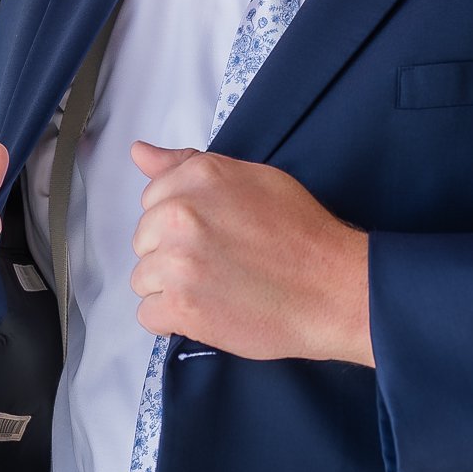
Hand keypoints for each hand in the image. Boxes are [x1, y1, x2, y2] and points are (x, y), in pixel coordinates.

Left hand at [129, 142, 372, 365]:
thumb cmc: (302, 233)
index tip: (214, 233)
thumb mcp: (253, 180)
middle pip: (144, 239)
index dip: (181, 221)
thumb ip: (189, 166)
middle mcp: (181, 214)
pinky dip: (174, 320)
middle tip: (221, 263)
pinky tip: (210, 311)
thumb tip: (138, 151)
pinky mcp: (182, 306)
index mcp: (199, 177)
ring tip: (217, 289)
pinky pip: (148, 315)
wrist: (334, 289)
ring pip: (143, 279)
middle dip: (172, 253)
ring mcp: (178, 262)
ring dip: (173, 288)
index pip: (153, 199)